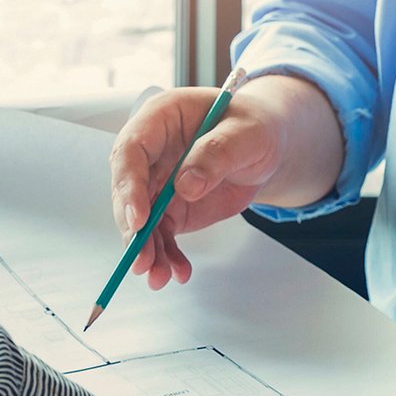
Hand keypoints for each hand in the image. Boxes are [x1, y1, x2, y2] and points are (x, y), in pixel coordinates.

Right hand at [108, 76, 344, 289]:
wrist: (267, 147)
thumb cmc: (255, 127)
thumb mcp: (246, 133)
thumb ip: (216, 153)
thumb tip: (186, 186)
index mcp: (161, 119)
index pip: (131, 151)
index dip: (129, 186)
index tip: (139, 219)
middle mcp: (151, 152)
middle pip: (128, 191)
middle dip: (133, 229)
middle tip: (142, 260)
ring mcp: (158, 182)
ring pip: (141, 219)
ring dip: (147, 250)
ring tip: (159, 277)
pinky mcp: (171, 208)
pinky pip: (163, 235)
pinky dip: (168, 256)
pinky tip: (178, 272)